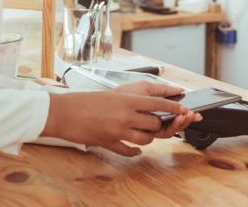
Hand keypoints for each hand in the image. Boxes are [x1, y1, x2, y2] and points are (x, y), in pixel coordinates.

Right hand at [41, 82, 200, 155]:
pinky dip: (134, 152)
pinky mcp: (109, 143)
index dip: (173, 107)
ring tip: (144, 134)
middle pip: (155, 124)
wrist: (64, 112)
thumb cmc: (86, 101)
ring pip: (145, 140)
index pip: (158, 104)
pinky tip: (136, 151)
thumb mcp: (111, 95)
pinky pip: (128, 151)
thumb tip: (146, 105)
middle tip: (158, 123)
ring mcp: (118, 131)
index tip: (183, 109)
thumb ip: (130, 100)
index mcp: (127, 100)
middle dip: (159, 125)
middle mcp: (125, 116)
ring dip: (147, 138)